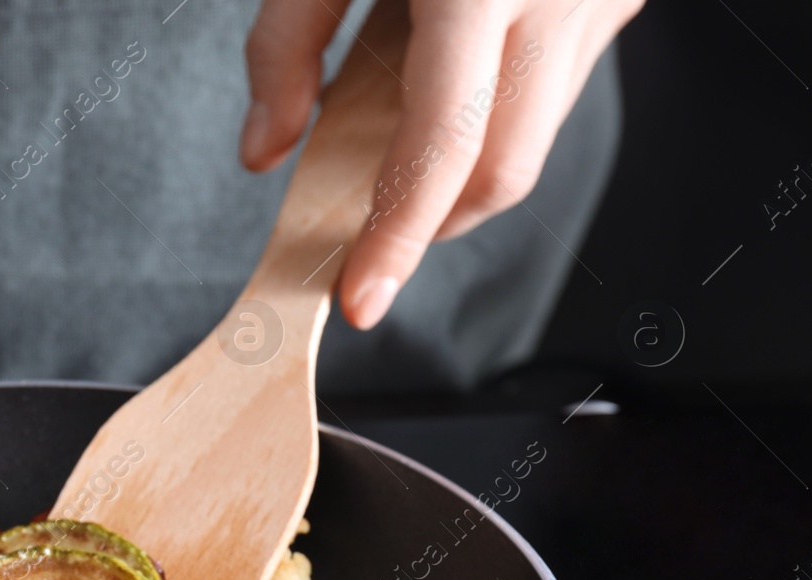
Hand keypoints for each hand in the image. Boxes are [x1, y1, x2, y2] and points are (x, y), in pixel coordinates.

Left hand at [240, 0, 641, 328]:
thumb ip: (285, 47)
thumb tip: (262, 153)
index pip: (443, 148)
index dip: (398, 238)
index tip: (358, 301)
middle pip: (503, 171)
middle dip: (429, 223)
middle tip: (365, 233)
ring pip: (532, 140)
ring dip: (457, 169)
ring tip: (396, 127)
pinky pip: (548, 92)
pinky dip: (487, 115)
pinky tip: (444, 75)